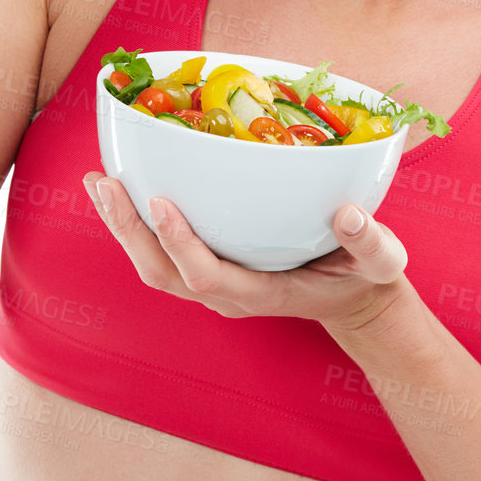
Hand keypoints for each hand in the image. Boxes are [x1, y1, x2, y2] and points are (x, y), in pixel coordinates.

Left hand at [82, 173, 411, 334]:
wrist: (352, 299)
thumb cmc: (364, 278)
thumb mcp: (382, 262)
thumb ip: (371, 242)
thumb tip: (350, 213)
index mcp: (259, 294)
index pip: (206, 275)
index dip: (179, 242)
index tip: (160, 202)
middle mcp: (225, 294)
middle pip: (161, 272)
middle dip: (128, 230)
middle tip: (104, 182)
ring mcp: (212, 284)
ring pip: (152, 264)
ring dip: (121, 225)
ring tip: (97, 180)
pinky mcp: (208, 268)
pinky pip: (161, 251)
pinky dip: (136, 221)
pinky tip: (123, 185)